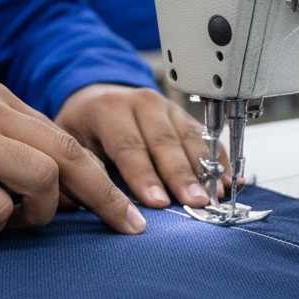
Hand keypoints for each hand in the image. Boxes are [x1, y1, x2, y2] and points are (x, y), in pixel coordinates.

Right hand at [0, 82, 146, 238]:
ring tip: (3, 223)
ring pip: (42, 180)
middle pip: (70, 155)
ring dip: (33, 216)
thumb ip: (9, 151)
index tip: (123, 210)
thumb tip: (66, 193)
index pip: (67, 139)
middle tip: (126, 227)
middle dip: (104, 197)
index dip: (100, 179)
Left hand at [55, 84, 228, 209]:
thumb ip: (76, 168)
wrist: (96, 97)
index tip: (158, 202)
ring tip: (217, 194)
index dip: (144, 176)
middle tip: (197, 201)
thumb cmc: (82, 126)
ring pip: (190, 138)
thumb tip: (78, 202)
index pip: (128, 146)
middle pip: (165, 142)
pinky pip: (206, 137)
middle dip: (183, 175)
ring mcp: (166, 107)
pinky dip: (220, 159)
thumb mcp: (67, 142)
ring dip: (207, 168)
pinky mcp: (183, 116)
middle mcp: (141, 103)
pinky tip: (231, 179)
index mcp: (108, 109)